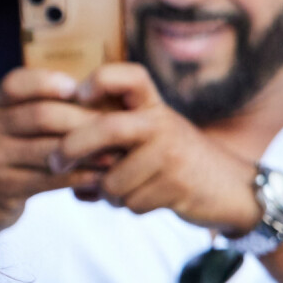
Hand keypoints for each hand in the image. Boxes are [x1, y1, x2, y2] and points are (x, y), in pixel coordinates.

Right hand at [0, 68, 105, 232]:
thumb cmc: (17, 147)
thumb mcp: (20, 119)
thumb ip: (52, 103)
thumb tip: (107, 93)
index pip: (17, 83)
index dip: (47, 82)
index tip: (76, 87)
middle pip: (42, 116)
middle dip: (83, 120)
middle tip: (117, 125)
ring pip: (49, 150)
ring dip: (89, 152)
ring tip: (116, 153)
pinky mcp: (3, 188)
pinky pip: (49, 180)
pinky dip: (80, 177)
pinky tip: (101, 177)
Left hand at [50, 63, 262, 236]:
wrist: (228, 185)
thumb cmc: (175, 158)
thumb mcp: (150, 135)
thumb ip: (113, 137)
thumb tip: (63, 160)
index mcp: (154, 105)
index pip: (131, 76)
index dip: (101, 80)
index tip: (78, 95)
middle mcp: (162, 122)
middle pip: (109, 127)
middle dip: (73, 146)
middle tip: (54, 160)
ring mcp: (171, 153)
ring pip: (114, 179)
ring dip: (110, 193)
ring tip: (126, 188)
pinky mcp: (176, 184)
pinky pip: (131, 202)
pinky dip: (129, 206)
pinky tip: (148, 197)